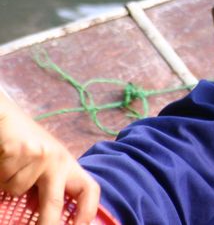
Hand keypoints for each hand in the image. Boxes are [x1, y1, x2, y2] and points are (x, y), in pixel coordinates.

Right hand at [0, 93, 99, 224]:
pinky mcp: (19, 150)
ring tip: (8, 166)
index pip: (88, 189)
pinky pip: (3, 179)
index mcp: (67, 164)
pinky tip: (3, 159)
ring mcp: (39, 155)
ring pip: (16, 189)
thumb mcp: (43, 163)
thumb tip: (51, 217)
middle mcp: (58, 159)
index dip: (88, 211)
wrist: (5, 115)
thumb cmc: (23, 143)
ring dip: (6, 184)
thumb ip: (48, 185)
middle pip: (53, 203)